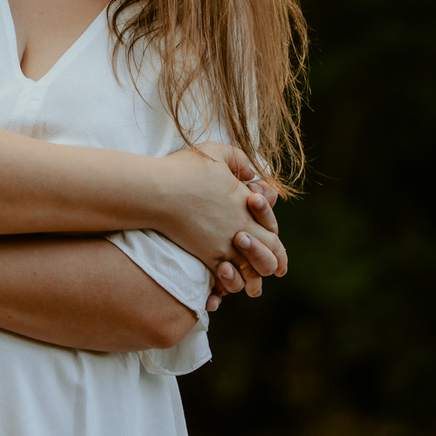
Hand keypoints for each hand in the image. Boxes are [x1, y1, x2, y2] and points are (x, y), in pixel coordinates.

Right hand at [159, 142, 287, 296]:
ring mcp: (223, 246)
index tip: (277, 250)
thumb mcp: (216, 152)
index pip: (273, 233)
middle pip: (267, 257)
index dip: (278, 245)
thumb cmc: (184, 170)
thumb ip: (239, 159)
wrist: (157, 191)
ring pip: (249, 272)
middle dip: (273, 264)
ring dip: (253, 277)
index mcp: (247, 208)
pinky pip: (225, 279)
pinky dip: (230, 283)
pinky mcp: (205, 256)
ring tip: (253, 283)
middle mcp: (240, 230)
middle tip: (276, 271)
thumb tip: (250, 173)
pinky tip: (227, 280)